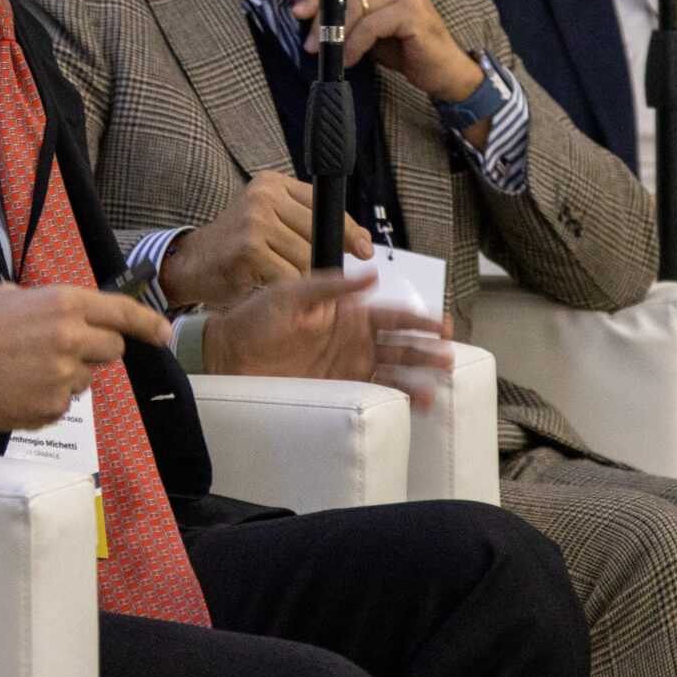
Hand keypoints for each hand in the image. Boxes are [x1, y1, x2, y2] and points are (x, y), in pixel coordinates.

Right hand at [0, 282, 171, 431]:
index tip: (164, 332)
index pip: (123, 313)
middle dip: (94, 349)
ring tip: (23, 367)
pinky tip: (14, 387)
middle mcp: (69, 339)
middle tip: (61, 347)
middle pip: (112, 350)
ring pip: (85, 379)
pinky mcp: (48, 409)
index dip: (149, 324)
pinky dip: (46, 398)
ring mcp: (60, 379)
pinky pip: (63, 404)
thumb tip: (74, 316)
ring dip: (66, 374)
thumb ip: (51, 305)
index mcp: (62, 303)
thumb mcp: (11, 295)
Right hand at [159, 170, 372, 307]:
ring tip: (283, 281)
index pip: (323, 205)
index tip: (364, 249)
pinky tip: (270, 287)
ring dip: (302, 278)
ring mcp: (255, 220)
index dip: (348, 230)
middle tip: (313, 277)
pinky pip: (288, 276)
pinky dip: (286, 288)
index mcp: (272, 184)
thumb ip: (308, 225)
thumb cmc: (235, 247)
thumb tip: (361, 241)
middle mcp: (263, 196)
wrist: (191, 264)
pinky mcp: (249, 248)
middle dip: (322, 260)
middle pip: (318, 234)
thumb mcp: (270, 222)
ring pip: (306, 258)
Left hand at [202, 271, 453, 408]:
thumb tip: (371, 273)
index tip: (442, 325)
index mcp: (347, 312)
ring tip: (437, 385)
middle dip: (426, 350)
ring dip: (417, 376)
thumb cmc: (255, 318)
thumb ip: (331, 284)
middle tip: (448, 357)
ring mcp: (348, 366)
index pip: (392, 314)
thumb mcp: (291, 293)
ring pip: (394, 370)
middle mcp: (354, 339)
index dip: (418, 319)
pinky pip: (375, 392)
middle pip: (400, 344)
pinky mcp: (339, 389)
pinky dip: (397, 396)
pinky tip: (414, 403)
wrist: (228, 356)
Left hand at [294, 0, 484, 103]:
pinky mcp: (412, 11)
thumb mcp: (369, 26)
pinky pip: (370, 26)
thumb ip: (348, 14)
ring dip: (338, 36)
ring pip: (356, 9)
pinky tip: (350, 60)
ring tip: (331, 56)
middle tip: (311, 44)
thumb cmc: (406, 48)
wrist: (442, 70)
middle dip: (324, 20)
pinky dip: (355, 45)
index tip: (298, 13)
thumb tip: (308, 13)